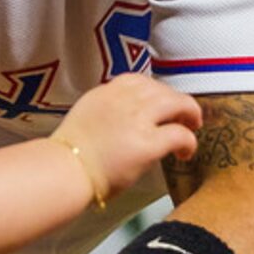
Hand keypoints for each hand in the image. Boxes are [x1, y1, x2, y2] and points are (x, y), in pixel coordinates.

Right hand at [55, 74, 201, 200]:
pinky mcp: (147, 144)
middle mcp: (122, 101)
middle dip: (176, 101)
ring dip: (189, 114)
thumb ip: (104, 114)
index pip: (137, 80)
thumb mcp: (83, 119)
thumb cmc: (66, 158)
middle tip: (184, 115)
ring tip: (191, 127)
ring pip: (177, 104)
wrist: (62, 173)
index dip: (154, 91)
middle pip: (161, 90)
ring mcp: (136, 120)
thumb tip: (121, 124)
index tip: (159, 102)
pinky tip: (185, 153)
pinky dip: (188, 142)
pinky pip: (179, 134)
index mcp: (104, 94)